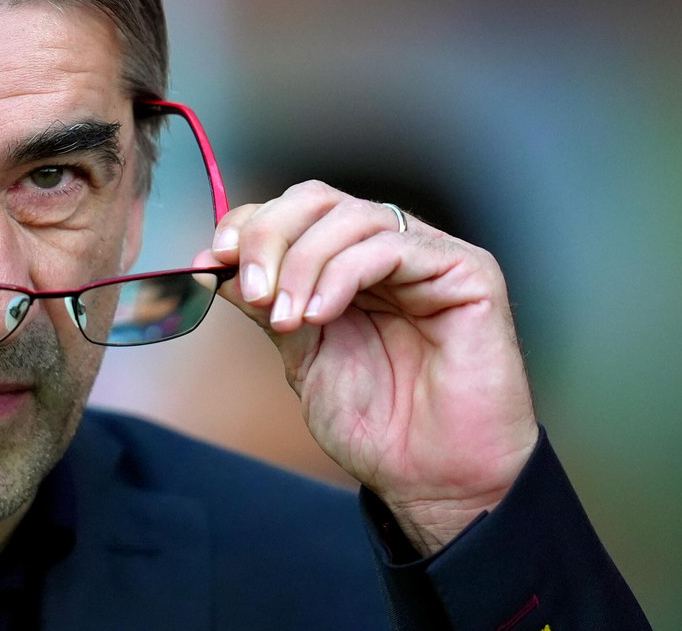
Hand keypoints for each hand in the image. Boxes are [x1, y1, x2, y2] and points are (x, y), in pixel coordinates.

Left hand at [208, 181, 538, 555]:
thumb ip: (268, 305)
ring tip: (288, 316)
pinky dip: (343, 274)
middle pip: (317, 200)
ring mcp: (428, 256)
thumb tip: (215, 261)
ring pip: (351, 216)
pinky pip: (393, 246)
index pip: (294, 213)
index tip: (214, 259)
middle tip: (253, 288)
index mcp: (349, 265)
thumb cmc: (378, 425)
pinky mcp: (467, 271)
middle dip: (270, 235)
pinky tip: (320, 313)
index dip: (250, 225)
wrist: (434, 480)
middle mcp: (388, 250)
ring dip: (303, 262)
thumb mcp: (302, 356)